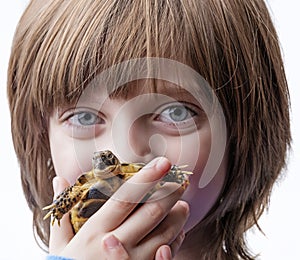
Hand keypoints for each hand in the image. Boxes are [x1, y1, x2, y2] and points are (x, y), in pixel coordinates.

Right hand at [49, 157, 188, 258]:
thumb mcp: (59, 242)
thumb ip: (63, 211)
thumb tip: (59, 179)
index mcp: (96, 231)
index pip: (126, 198)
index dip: (147, 178)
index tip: (163, 163)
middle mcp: (117, 245)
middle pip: (151, 213)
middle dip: (170, 193)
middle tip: (181, 181)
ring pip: (164, 234)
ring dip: (177, 217)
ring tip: (183, 204)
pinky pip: (165, 256)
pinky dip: (176, 242)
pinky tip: (179, 232)